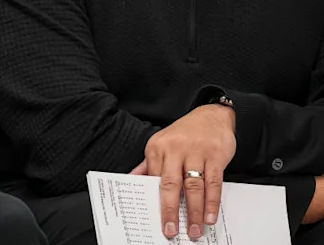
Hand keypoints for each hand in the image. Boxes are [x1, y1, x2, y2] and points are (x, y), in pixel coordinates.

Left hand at [131, 104, 235, 240]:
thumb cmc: (184, 134)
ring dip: (193, 212)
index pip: (153, 180)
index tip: (155, 220)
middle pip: (170, 185)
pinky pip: (213, 183)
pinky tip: (209, 216)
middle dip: (169, 211)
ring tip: (194, 231)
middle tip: (171, 231)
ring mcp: (196, 152)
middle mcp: (174, 149)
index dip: (154, 202)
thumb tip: (131, 181)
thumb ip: (148, 165)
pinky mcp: (215, 156)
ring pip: (193, 187)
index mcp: (156, 148)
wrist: (212, 115)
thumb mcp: (162, 144)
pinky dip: (211, 202)